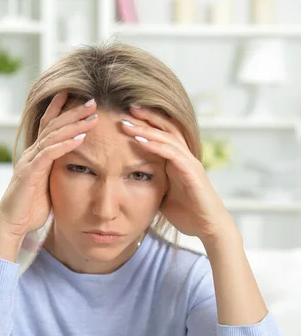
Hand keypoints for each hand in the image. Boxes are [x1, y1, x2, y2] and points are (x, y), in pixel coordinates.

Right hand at [0, 91, 97, 241]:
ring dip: (73, 125)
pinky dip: (65, 145)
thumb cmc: (30, 208)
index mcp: (36, 155)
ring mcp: (29, 162)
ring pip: (52, 136)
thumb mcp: (48, 185)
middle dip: (73, 112)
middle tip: (93, 101)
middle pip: (53, 125)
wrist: (12, 225)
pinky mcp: (30, 173)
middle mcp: (31, 154)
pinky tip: (80, 139)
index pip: (48, 126)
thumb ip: (56, 172)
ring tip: (92, 117)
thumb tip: (73, 167)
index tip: (78, 97)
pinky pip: (49, 154)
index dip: (61, 109)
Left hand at [121, 106, 235, 242]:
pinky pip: (172, 154)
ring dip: (146, 129)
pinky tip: (140, 140)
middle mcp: (186, 157)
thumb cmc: (188, 214)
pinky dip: (155, 146)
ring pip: (168, 138)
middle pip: (166, 128)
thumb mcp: (163, 196)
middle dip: (147, 117)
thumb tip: (132, 182)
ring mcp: (190, 164)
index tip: (126, 115)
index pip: (163, 134)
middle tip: (127, 106)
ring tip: (127, 123)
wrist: (208, 228)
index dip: (147, 122)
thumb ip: (153, 184)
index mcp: (178, 161)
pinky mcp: (192, 173)